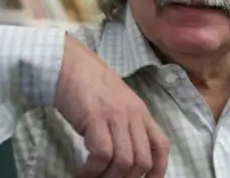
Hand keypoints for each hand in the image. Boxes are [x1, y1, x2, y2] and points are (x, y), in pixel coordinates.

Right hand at [54, 34, 169, 177]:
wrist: (69, 63)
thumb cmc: (88, 83)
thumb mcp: (116, 103)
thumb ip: (124, 124)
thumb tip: (123, 157)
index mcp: (140, 112)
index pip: (161, 146)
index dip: (158, 170)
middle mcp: (133, 115)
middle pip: (142, 160)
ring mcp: (116, 116)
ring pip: (123, 161)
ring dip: (107, 177)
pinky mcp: (96, 117)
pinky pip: (102, 154)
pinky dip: (92, 169)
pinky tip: (82, 171)